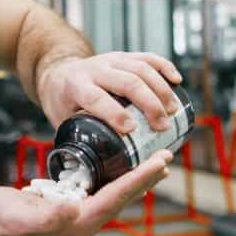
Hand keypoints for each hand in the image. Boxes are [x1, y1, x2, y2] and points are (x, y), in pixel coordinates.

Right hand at [0, 150, 172, 235]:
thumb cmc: (4, 220)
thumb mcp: (22, 216)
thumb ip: (47, 215)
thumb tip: (72, 209)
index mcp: (79, 221)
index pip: (117, 196)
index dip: (139, 179)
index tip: (159, 162)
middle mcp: (85, 218)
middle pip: (124, 194)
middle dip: (146, 176)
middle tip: (167, 156)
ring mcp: (79, 211)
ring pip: (116, 190)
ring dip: (136, 175)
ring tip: (154, 161)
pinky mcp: (72, 202)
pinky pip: (102, 186)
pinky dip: (118, 173)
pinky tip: (121, 164)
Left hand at [37, 52, 182, 132]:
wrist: (58, 74)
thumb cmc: (64, 104)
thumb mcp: (63, 123)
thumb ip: (81, 146)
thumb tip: (104, 180)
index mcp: (76, 86)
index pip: (97, 97)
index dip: (114, 113)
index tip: (132, 129)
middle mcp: (95, 69)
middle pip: (126, 81)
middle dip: (148, 103)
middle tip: (162, 126)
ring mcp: (111, 60)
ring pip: (140, 68)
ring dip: (161, 89)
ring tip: (173, 111)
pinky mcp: (124, 56)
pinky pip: (147, 57)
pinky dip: (164, 67)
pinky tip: (177, 81)